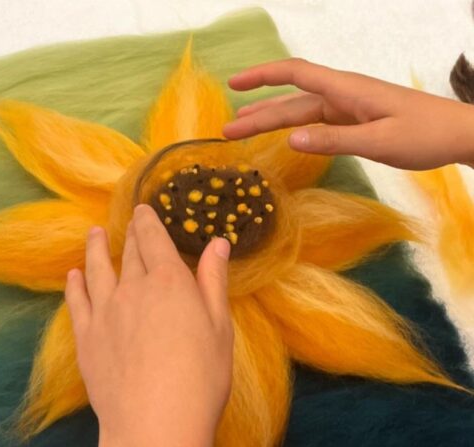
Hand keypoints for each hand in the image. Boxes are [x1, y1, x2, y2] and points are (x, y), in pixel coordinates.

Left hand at [65, 203, 232, 440]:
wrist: (155, 424)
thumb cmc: (200, 378)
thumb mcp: (219, 328)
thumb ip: (213, 281)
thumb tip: (217, 242)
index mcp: (169, 281)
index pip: (154, 239)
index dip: (148, 221)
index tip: (143, 210)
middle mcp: (132, 288)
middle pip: (129, 253)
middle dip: (129, 235)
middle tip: (127, 223)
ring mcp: (104, 312)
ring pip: (97, 270)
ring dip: (95, 249)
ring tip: (94, 234)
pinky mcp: (86, 338)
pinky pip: (76, 302)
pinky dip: (75, 284)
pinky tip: (73, 276)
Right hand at [223, 58, 473, 169]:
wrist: (457, 134)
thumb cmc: (423, 134)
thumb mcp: (379, 140)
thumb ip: (335, 139)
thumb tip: (290, 139)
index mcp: (346, 91)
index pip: (296, 74)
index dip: (263, 77)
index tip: (234, 84)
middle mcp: (342, 96)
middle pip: (291, 100)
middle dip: (257, 113)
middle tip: (225, 131)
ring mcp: (347, 109)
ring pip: (300, 112)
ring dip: (270, 121)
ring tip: (240, 131)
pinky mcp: (353, 122)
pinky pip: (315, 123)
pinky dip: (292, 129)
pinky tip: (281, 136)